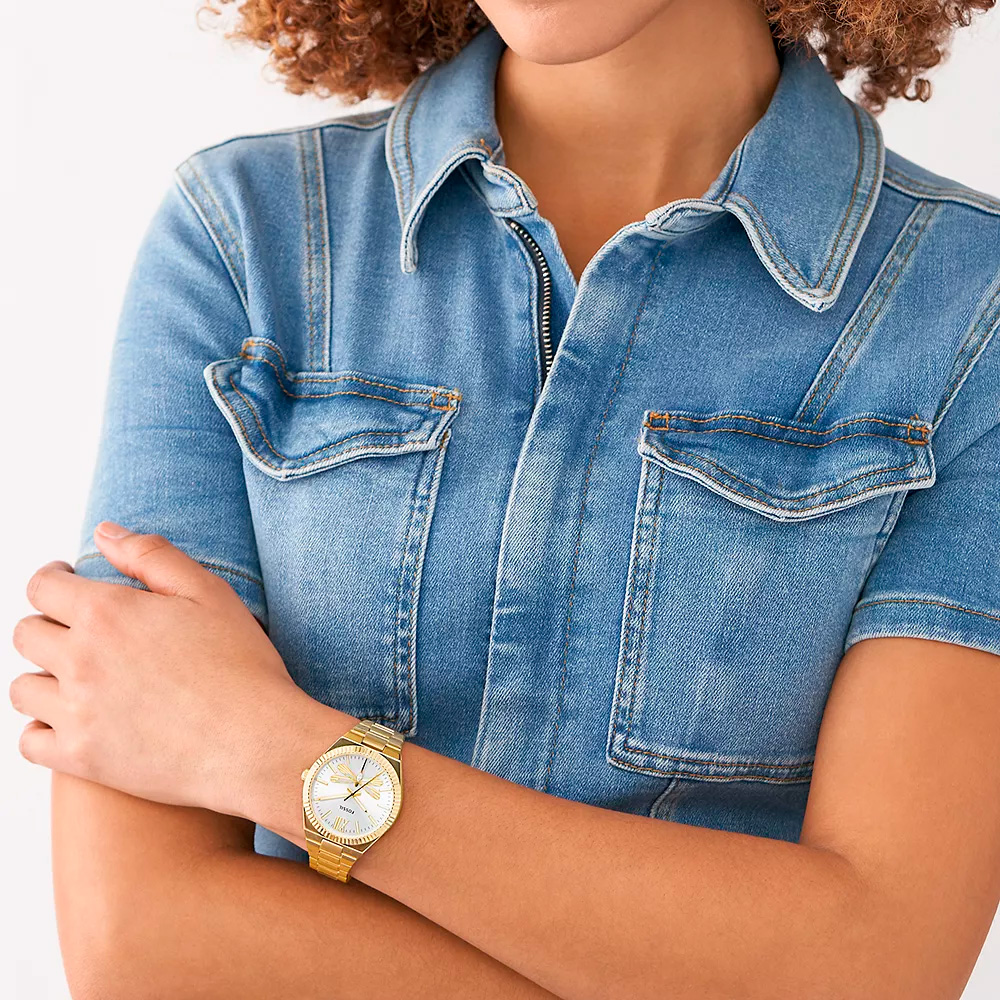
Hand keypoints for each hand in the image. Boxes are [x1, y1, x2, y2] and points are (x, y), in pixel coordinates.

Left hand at [9, 522, 319, 820]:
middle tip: (77, 631)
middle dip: (47, 625)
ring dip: (43, 677)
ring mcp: (76, 712)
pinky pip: (30, 742)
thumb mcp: (209, 592)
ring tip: (74, 677)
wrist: (255, 741)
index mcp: (108, 613)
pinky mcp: (82, 758)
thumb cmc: (241, 665)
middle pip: (25, 634)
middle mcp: (81, 660)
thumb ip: (152, 555)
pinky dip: (43, 730)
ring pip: (23, 688)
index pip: (42, 587)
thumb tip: (104, 532)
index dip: (51, 579)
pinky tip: (73, 720)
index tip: (67, 583)